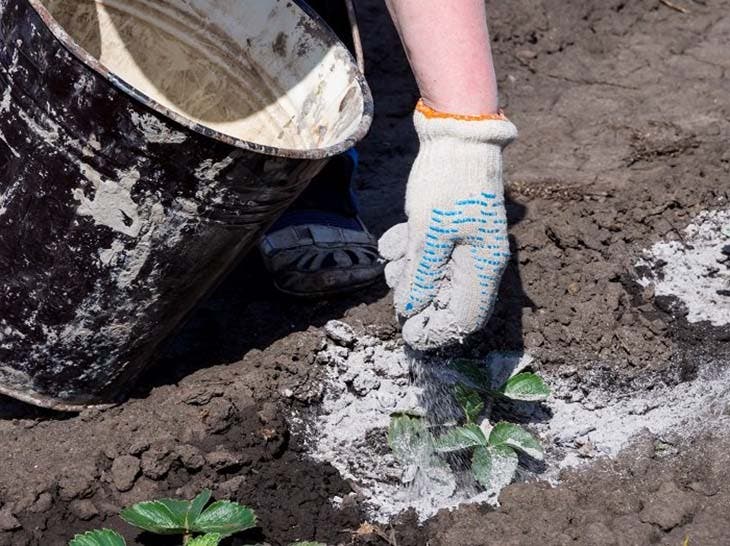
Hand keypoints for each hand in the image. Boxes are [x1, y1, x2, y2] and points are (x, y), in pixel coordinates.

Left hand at [379, 100, 516, 349]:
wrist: (457, 132)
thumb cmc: (448, 182)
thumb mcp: (429, 232)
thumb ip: (421, 275)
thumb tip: (410, 308)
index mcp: (483, 266)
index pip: (466, 319)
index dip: (436, 331)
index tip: (406, 331)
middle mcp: (478, 260)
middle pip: (446, 299)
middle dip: (416, 293)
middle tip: (397, 278)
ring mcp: (465, 243)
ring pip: (434, 276)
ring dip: (409, 270)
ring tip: (395, 252)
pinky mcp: (451, 228)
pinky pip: (430, 252)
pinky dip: (410, 249)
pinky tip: (397, 236)